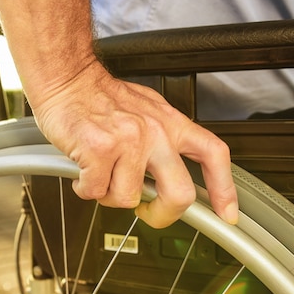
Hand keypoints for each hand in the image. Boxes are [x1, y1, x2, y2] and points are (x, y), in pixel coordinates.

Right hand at [33, 62, 238, 228]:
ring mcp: (129, 141)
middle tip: (146, 212)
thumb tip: (166, 177)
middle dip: (161, 215)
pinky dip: (85, 188)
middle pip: (180, 194)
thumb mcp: (145, 109)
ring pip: (128, 199)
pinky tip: (82, 171)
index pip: (213, 154)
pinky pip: (96, 192)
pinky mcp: (100, 150)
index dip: (224, 189)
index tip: (227, 213)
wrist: (66, 79)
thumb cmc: (98, 96)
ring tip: (100, 174)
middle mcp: (155, 132)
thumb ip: (162, 139)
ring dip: (108, 194)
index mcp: (170, 122)